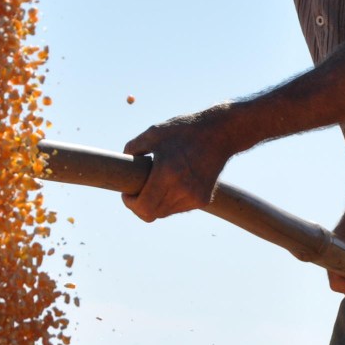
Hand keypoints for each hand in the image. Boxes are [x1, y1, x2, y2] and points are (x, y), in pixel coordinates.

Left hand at [122, 104, 242, 221]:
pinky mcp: (203, 200)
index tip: (128, 193)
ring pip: (165, 213)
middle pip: (151, 214)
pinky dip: (170, 200)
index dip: (130, 204)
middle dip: (139, 205)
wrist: (221, 133)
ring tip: (155, 185)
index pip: (143, 207)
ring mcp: (195, 197)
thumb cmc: (184, 130)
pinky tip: (172, 184)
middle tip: (136, 192)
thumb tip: (123, 163)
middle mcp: (183, 190)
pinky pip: (179, 208)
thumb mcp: (154, 133)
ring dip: (155, 203)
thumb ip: (133, 148)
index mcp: (168, 174)